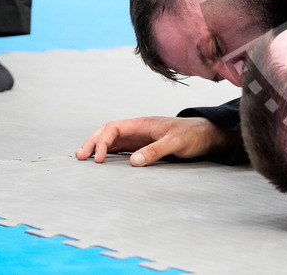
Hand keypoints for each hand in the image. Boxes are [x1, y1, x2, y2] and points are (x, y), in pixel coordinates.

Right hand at [75, 116, 236, 165]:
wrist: (207, 136)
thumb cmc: (193, 135)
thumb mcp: (176, 143)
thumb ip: (156, 150)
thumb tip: (132, 161)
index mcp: (143, 124)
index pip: (114, 128)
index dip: (102, 142)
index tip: (98, 159)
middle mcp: (139, 129)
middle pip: (108, 132)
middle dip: (92, 142)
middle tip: (79, 157)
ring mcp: (140, 138)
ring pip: (113, 140)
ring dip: (98, 147)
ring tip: (83, 159)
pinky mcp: (144, 146)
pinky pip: (121, 149)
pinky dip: (109, 153)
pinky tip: (102, 162)